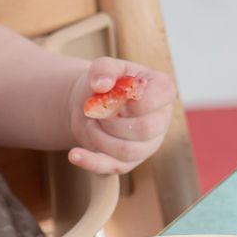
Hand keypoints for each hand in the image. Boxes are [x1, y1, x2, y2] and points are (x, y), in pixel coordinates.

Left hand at [66, 58, 175, 175]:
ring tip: (90, 122)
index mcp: (163, 91)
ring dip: (98, 135)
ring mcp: (146, 146)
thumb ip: (104, 68)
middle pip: (143, 129)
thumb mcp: (104, 67)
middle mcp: (161, 121)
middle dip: (111, 120)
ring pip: (126, 151)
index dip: (128, 99)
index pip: (155, 100)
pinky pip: (111, 168)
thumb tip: (102, 84)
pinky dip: (90, 162)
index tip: (111, 95)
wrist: (90, 105)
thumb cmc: (104, 84)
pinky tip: (74, 154)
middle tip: (96, 110)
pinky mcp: (127, 163)